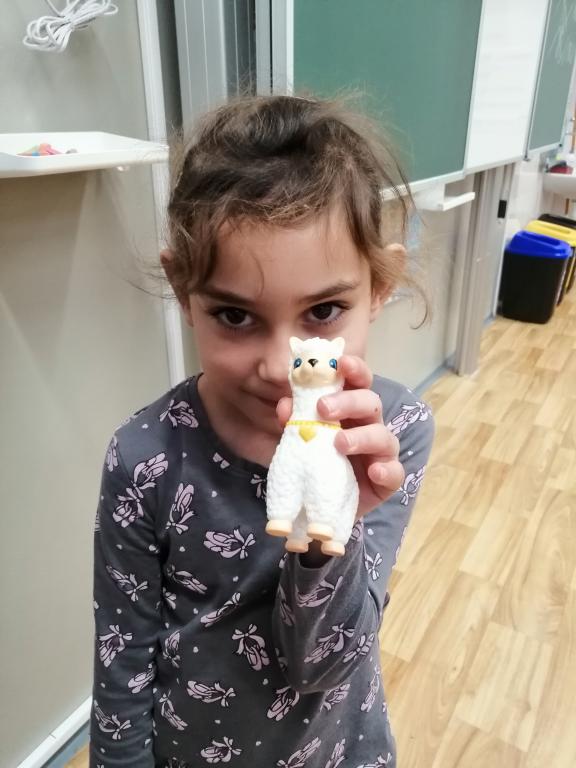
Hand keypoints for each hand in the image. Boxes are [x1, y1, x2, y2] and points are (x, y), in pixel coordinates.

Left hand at [276, 355, 404, 519]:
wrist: (321, 506)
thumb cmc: (316, 465)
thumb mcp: (301, 442)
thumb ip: (295, 423)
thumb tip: (285, 404)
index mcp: (350, 411)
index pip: (357, 383)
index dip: (354, 369)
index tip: (341, 362)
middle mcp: (369, 426)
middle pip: (371, 403)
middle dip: (349, 401)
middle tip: (324, 408)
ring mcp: (381, 453)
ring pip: (383, 436)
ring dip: (361, 436)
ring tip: (339, 443)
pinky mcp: (387, 480)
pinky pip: (394, 472)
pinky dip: (386, 470)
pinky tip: (373, 471)